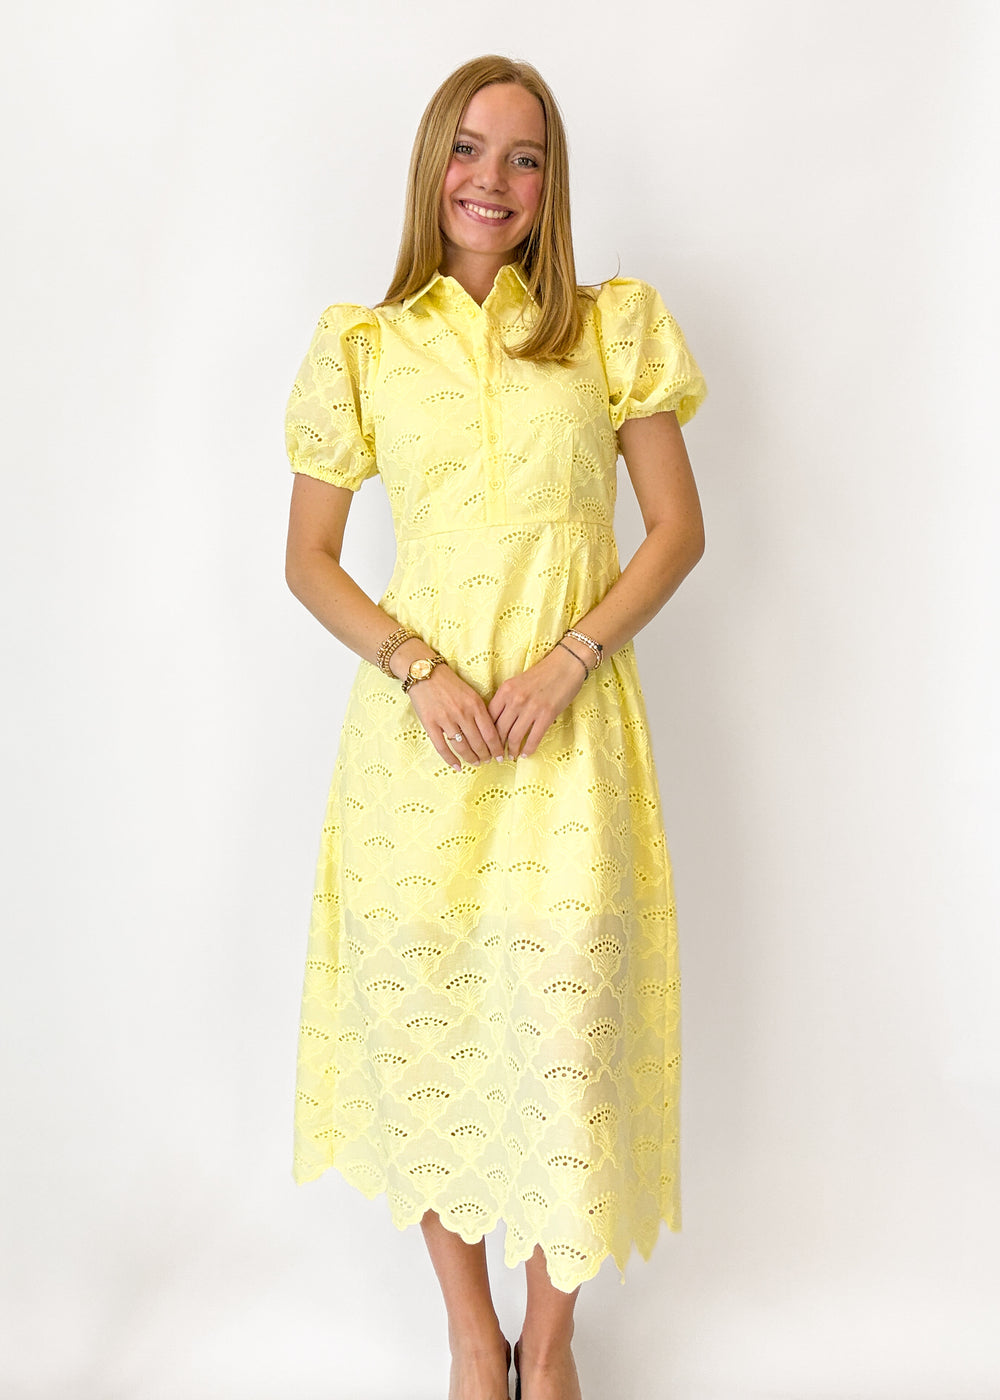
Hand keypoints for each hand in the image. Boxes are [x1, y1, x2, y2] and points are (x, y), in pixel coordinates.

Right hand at [405, 663, 505, 770]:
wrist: (426, 673)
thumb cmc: (450, 684)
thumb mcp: (471, 694)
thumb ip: (481, 712)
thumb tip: (492, 734)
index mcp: (475, 705)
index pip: (490, 733)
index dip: (496, 749)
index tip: (500, 756)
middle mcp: (462, 713)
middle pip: (478, 743)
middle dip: (485, 755)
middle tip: (488, 761)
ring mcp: (445, 719)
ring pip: (462, 747)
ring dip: (471, 758)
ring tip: (476, 763)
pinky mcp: (430, 724)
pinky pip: (442, 747)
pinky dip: (450, 759)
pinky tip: (457, 766)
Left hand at [487, 644, 588, 758]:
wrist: (566, 664)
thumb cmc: (542, 673)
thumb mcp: (517, 682)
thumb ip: (506, 699)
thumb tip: (499, 721)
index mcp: (505, 690)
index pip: (489, 717)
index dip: (487, 734)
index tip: (487, 743)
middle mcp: (515, 699)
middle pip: (499, 730)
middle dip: (497, 746)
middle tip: (496, 755)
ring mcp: (531, 708)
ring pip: (514, 737)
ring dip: (512, 750)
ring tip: (511, 756)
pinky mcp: (547, 714)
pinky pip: (533, 738)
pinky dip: (528, 749)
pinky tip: (526, 754)